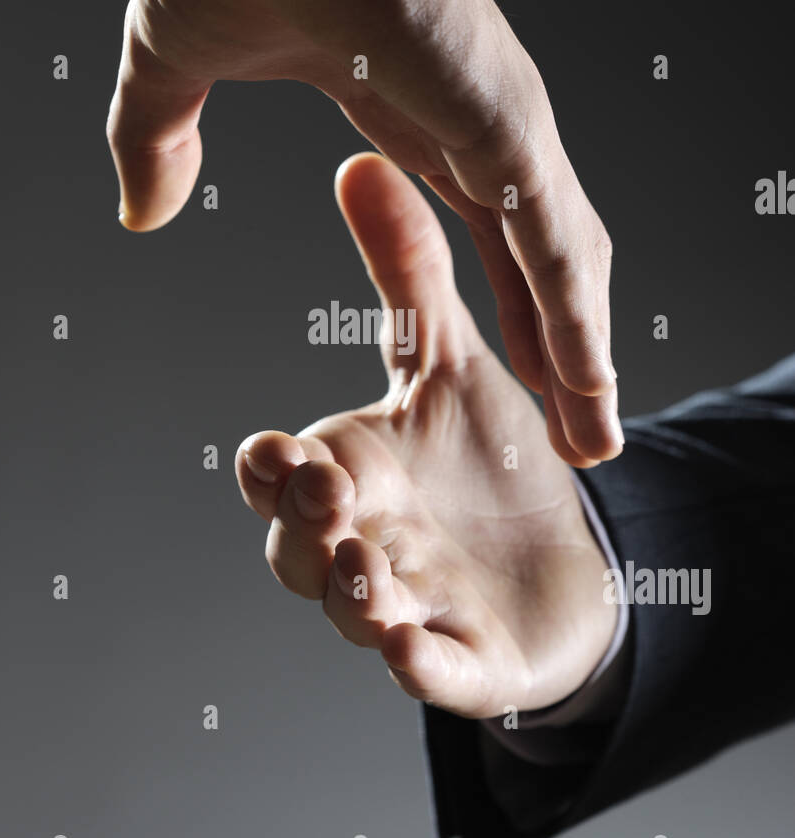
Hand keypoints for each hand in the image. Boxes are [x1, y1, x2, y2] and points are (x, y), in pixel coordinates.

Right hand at [108, 0, 620, 464]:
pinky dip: (574, 319)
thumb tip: (143, 210)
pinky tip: (590, 384)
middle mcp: (475, 127)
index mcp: (415, 115)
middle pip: (535, 264)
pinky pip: (553, 242)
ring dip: (582, 355)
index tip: (503, 365)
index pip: (478, 231)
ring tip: (594, 433)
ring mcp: (499, 125)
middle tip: (574, 427)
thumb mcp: (177, 74)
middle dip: (556, 348)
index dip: (501, 302)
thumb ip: (162, 143)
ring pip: (562, 265)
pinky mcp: (501, 121)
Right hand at [234, 153, 614, 717]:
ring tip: (370, 571)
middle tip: (327, 493)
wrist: (564, 553)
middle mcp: (365, 545)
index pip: (284, 479)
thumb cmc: (486, 463)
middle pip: (301, 551)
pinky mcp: (465, 661)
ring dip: (353, 596)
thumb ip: (407, 276)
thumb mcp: (452, 361)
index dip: (273, 473)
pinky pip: (433, 673)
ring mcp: (410, 607)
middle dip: (304, 528)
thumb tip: (362, 164)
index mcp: (353, 474)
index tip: (273, 451)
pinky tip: (416, 648)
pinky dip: (421, 667)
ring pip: (357, 614)